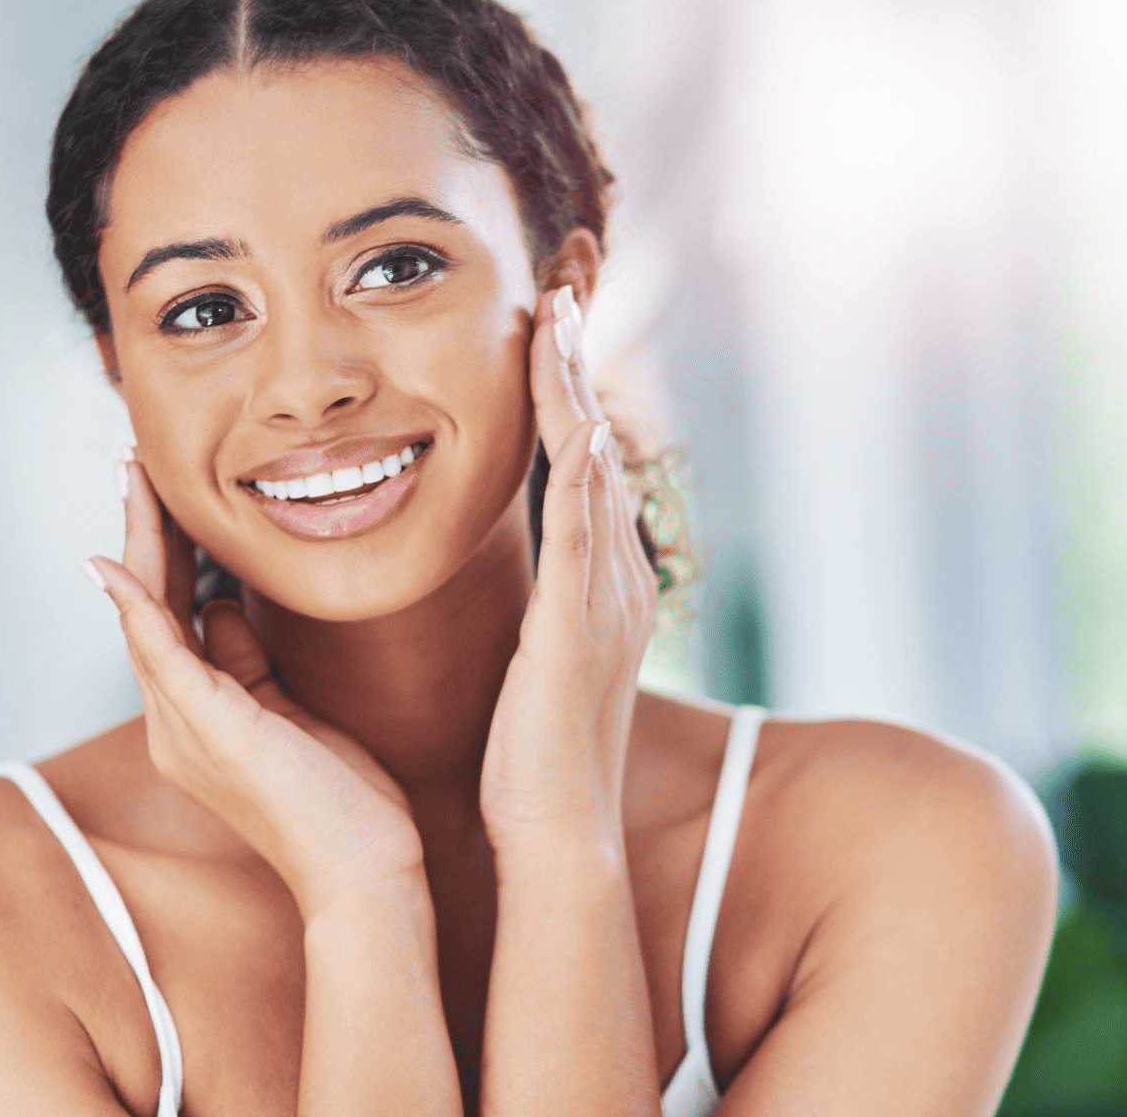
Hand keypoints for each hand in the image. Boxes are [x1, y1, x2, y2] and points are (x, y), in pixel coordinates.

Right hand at [84, 458, 427, 920]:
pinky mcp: (209, 730)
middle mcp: (176, 723)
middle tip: (134, 462)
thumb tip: (224, 606)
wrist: (364, 876)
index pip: (172, 615)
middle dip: (142, 531)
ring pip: (146, 617)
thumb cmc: (344, 803)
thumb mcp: (294, 714)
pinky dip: (137, 606)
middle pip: (147, 606)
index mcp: (199, 716)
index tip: (164, 491)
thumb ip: (250, 662)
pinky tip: (117, 563)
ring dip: (137, 543)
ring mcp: (184, 729)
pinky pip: (160, 654)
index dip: (164, 551)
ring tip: (134, 478)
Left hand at [479, 287, 659, 853]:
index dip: (562, 397)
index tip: (543, 333)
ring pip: (595, 474)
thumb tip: (513, 576)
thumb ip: (531, 606)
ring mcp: (603, 603)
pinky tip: (573, 427)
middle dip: (575, 371)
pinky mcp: (579, 631)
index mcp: (595, 585)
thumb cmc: (530, 758)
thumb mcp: (531, 660)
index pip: (581, 467)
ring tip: (560, 325)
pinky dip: (583, 480)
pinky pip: (583, 539)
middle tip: (559, 294)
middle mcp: (613, 581)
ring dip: (576, 397)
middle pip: (598, 449)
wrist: (558, 833)